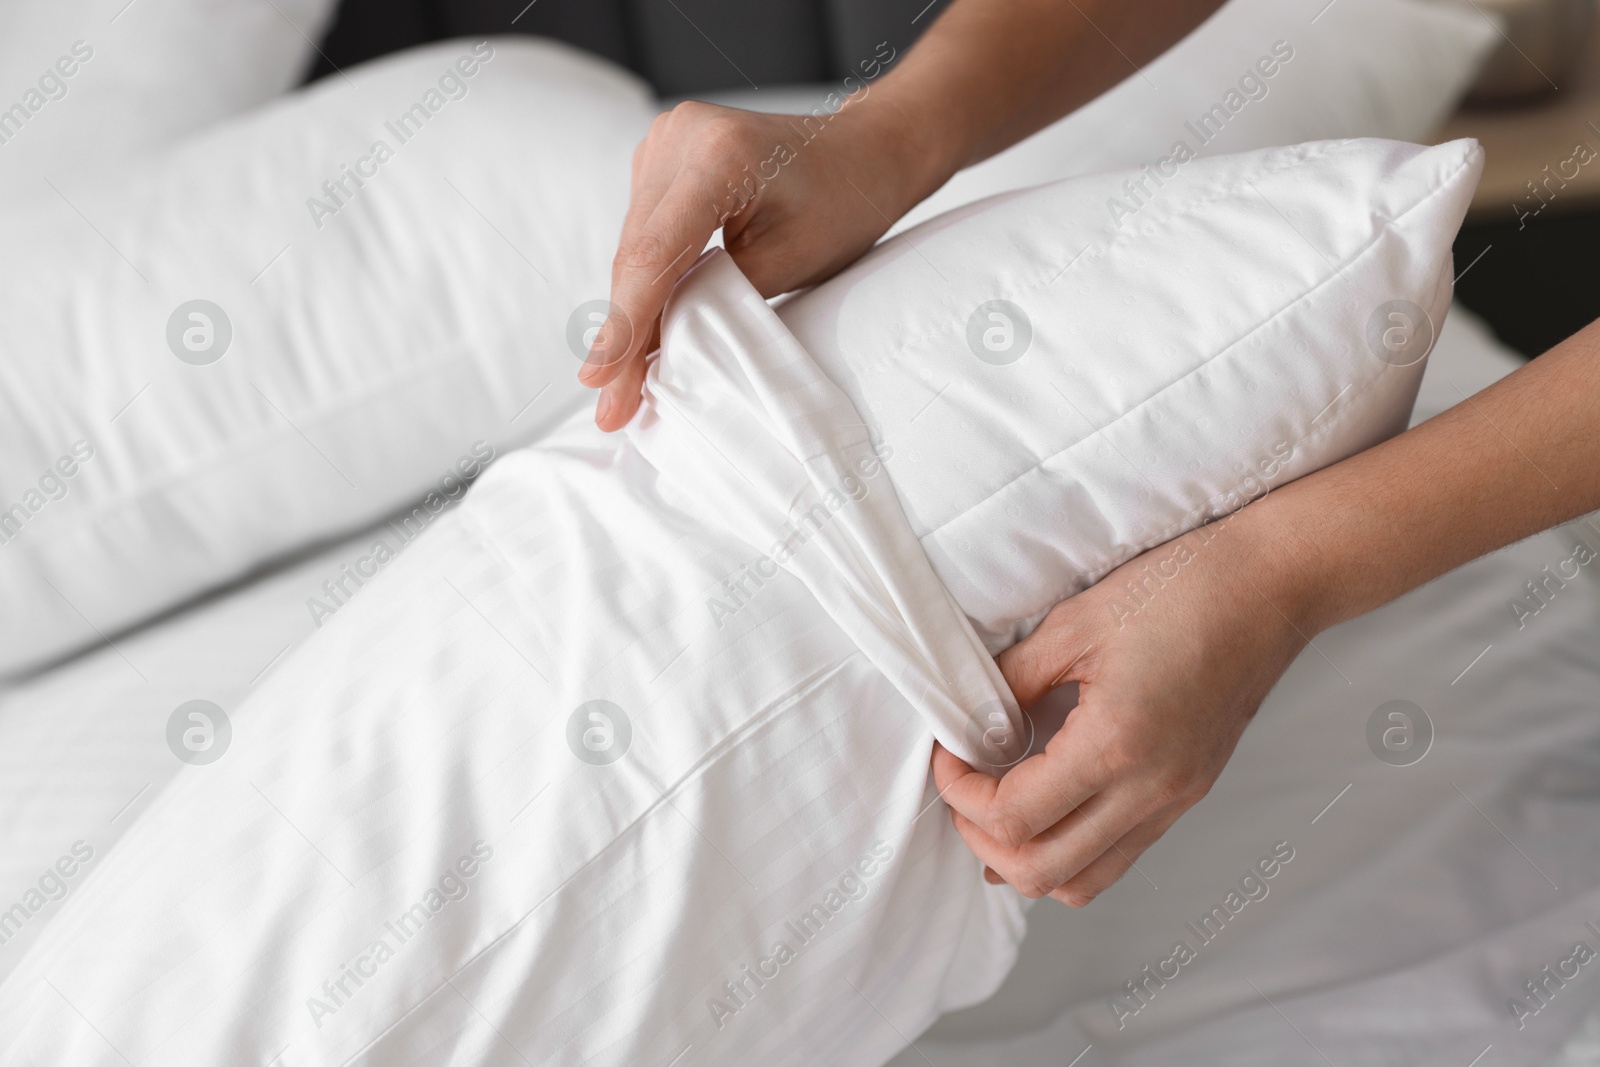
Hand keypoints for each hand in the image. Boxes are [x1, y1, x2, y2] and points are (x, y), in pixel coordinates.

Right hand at [579, 96, 938, 430]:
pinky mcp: (662, 157)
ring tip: (619, 382)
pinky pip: (643, 233)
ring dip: (628, 312)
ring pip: (632, 247)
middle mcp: (679, 138)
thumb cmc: (844, 204)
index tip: (598, 379)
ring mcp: (665, 142)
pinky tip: (638, 333)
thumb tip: (656, 350)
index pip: (656, 254)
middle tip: (612, 407)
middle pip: (636, 254)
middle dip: (622, 335)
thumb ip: (719, 299)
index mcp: (719, 156)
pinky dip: (644, 282)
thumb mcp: (789, 262)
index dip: (624, 323)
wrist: (863, 151)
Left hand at [933, 513, 1312, 905]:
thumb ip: (1012, 682)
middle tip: (963, 789)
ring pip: (1084, 881)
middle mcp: (1152, 790)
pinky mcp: (1189, 793)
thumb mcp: (1074, 624)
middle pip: (1044, 873)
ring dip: (1028, 858)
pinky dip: (1071, 846)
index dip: (961, 795)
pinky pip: (1119, 853)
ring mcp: (1176, 799)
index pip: (1015, 818)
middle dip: (984, 841)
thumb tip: (972, 722)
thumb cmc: (1181, 589)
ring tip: (999, 806)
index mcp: (1118, 746)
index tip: (948, 755)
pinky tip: (1049, 802)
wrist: (1272, 584)